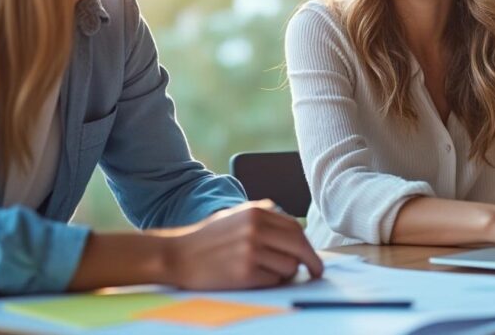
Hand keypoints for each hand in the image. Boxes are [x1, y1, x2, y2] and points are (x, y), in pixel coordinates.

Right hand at [161, 200, 322, 289]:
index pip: (295, 229)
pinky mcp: (244, 273)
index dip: (308, 245)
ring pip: (289, 266)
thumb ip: (264, 218)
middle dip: (312, 261)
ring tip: (268, 273)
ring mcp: (250, 251)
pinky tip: (255, 279)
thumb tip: (296, 233)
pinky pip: (274, 281)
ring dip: (286, 274)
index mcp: (255, 212)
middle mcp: (255, 229)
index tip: (313, 257)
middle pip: (298, 246)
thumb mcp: (236, 216)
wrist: (177, 256)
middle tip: (317, 272)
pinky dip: (271, 283)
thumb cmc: (208, 239)